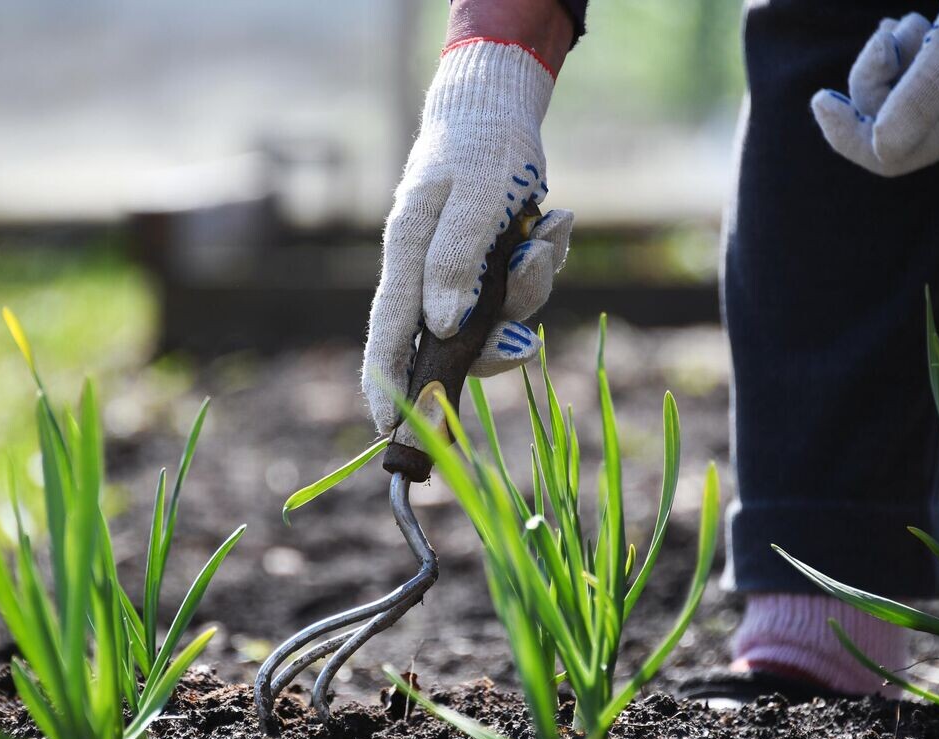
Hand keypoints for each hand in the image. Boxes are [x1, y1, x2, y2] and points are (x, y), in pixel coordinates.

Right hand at [361, 37, 573, 433]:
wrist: (501, 108)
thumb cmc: (481, 147)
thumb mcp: (473, 197)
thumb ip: (454, 260)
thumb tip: (442, 326)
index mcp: (407, 254)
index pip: (389, 331)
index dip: (386, 382)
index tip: (384, 429)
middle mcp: (429, 272)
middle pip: (452, 341)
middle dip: (495, 345)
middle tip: (524, 341)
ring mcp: (462, 273)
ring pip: (498, 319)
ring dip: (532, 286)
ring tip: (545, 232)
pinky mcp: (492, 267)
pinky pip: (523, 292)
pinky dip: (544, 262)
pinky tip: (554, 222)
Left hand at [811, 0, 938, 176]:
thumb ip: (920, 94)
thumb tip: (878, 145)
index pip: (886, 158)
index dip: (846, 135)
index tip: (821, 99)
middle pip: (883, 124)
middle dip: (870, 81)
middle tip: (886, 37)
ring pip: (893, 96)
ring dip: (886, 60)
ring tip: (911, 23)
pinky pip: (911, 76)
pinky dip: (900, 52)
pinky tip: (914, 24)